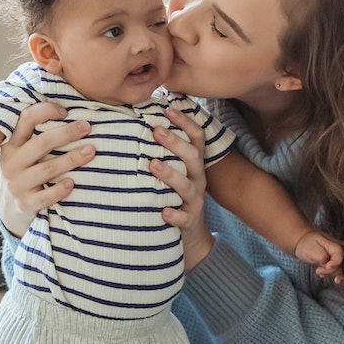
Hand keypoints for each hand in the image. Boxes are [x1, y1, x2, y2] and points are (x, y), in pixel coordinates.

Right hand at [0, 102, 95, 235]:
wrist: (10, 208)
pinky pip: (45, 196)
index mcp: (11, 144)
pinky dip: (59, 189)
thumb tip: (69, 108)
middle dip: (66, 133)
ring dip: (71, 159)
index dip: (45, 111)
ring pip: (46, 169)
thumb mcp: (21, 152)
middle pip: (40, 143)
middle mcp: (11, 162)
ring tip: (91, 151)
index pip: (25, 119)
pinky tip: (72, 183)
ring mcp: (17, 184)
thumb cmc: (24, 172)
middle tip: (86, 126)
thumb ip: (35, 135)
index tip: (66, 111)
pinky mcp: (24, 204)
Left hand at [150, 107, 213, 271]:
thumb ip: (167, 151)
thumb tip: (146, 119)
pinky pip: (184, 218)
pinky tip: (163, 212)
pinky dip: (174, 215)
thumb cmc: (176, 195)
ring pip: (186, 186)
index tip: (168, 108)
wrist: (191, 235)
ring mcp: (194, 201)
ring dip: (170, 174)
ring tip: (153, 164)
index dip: (185, 122)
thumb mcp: (178, 171)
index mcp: (194, 165)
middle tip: (156, 130)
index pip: (196, 138)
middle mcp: (197, 179)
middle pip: (192, 157)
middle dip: (175, 142)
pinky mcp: (188, 221)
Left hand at [295, 231, 343, 282]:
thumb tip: (327, 264)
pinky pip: (334, 271)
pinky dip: (329, 274)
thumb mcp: (311, 248)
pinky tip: (321, 274)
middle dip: (330, 270)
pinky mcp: (331, 263)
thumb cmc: (306, 243)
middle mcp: (337, 252)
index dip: (335, 263)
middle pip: (340, 264)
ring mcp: (335, 258)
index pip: (340, 256)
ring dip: (329, 273)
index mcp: (333, 245)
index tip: (326, 266)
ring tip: (318, 271)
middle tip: (318, 270)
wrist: (302, 243)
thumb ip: (321, 256)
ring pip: (338, 269)